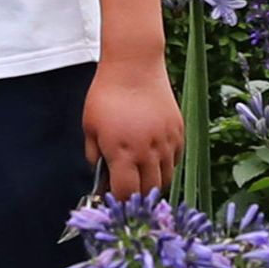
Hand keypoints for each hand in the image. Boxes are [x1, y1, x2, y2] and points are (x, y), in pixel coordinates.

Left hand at [83, 54, 183, 196]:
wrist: (134, 67)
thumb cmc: (106, 95)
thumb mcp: (89, 127)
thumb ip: (94, 155)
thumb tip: (101, 175)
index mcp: (122, 153)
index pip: (127, 192)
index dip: (121, 200)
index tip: (114, 198)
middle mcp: (148, 152)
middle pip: (149, 190)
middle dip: (137, 195)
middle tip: (128, 189)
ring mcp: (167, 142)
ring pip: (166, 178)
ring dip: (153, 182)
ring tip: (141, 175)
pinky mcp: (179, 132)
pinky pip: (176, 160)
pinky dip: (166, 165)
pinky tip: (153, 158)